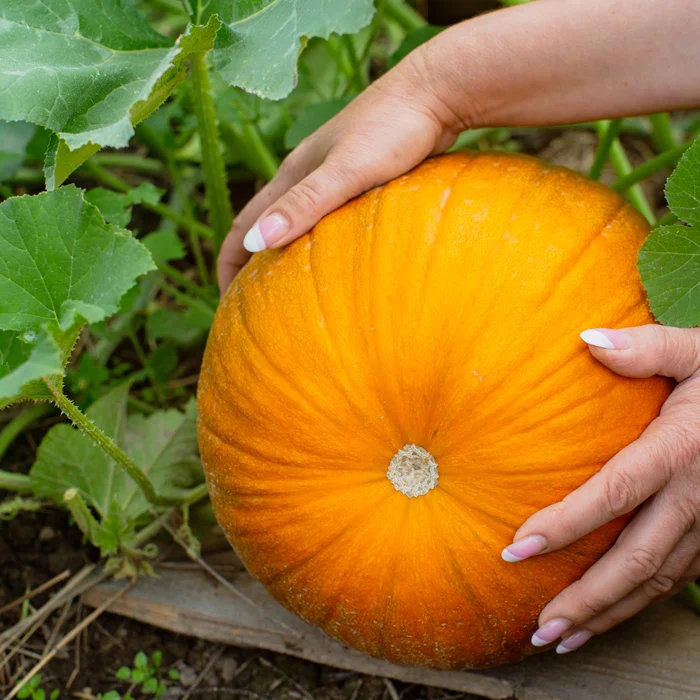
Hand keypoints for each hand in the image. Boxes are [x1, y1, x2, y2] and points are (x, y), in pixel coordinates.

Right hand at [216, 51, 464, 291]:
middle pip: (267, 225)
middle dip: (253, 264)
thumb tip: (256, 244)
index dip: (228, 263)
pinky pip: (327, 220)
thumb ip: (304, 204)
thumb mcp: (345, 171)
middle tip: (254, 306)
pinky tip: (336, 263)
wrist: (436, 92)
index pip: (244, 224)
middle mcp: (306, 176)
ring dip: (285, 254)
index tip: (226, 302)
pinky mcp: (361, 180)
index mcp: (292, 174)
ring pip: (297, 222)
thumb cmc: (392, 129)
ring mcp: (333, 178)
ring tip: (289, 292)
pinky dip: (318, 245)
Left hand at [502, 324, 699, 653]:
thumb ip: (646, 347)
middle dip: (586, 599)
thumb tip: (588, 338)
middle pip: (635, 560)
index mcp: (679, 451)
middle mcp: (697, 497)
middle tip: (539, 627)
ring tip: (564, 637)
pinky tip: (611, 613)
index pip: (612, 495)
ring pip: (658, 581)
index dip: (564, 526)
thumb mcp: (697, 351)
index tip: (515, 549)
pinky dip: (641, 602)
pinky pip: (678, 578)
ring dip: (611, 614)